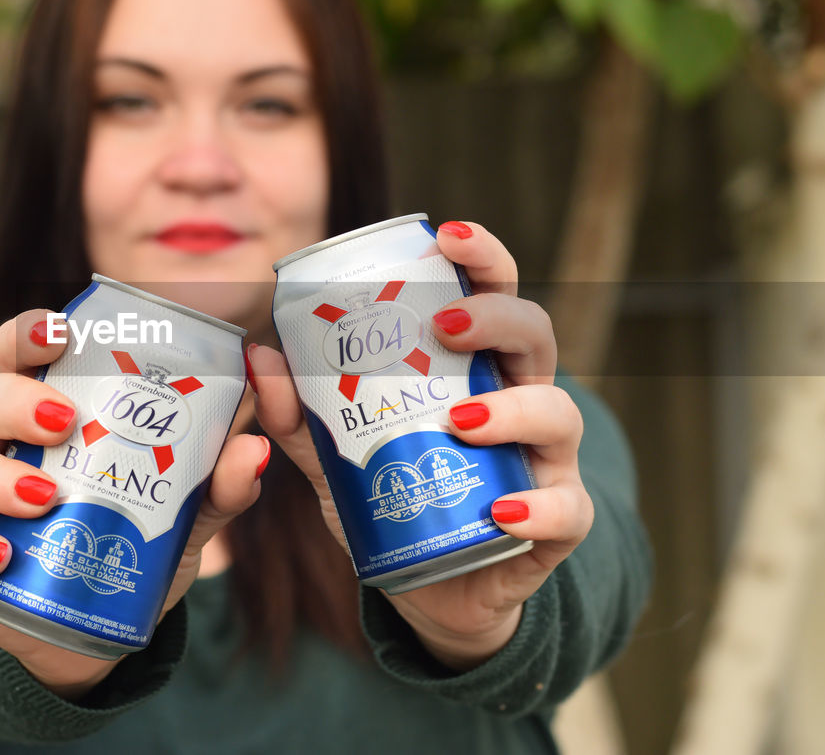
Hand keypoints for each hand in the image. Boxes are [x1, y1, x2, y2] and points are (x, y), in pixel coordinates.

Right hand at [0, 309, 266, 698]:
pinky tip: (1, 555)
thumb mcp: (186, 515)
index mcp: (52, 415)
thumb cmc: (131, 547)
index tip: (60, 331)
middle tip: (63, 419)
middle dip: (18, 400)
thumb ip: (219, 483)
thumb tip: (254, 449)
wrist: (93, 632)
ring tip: (46, 494)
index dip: (31, 332)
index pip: (25, 354)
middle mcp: (5, 448)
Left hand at [250, 221, 591, 669]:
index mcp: (474, 368)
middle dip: (495, 317)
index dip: (480, 256)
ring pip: (559, 414)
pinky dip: (537, 506)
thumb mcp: (337, 455)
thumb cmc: (394, 499)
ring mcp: (545, 461)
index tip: (444, 235)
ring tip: (460, 420)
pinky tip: (501, 509)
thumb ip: (299, 412)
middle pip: (534, 335)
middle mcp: (520, 400)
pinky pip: (566, 510)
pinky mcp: (555, 524)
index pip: (491, 293)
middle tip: (444, 326)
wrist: (429, 588)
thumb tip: (258, 353)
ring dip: (513, 410)